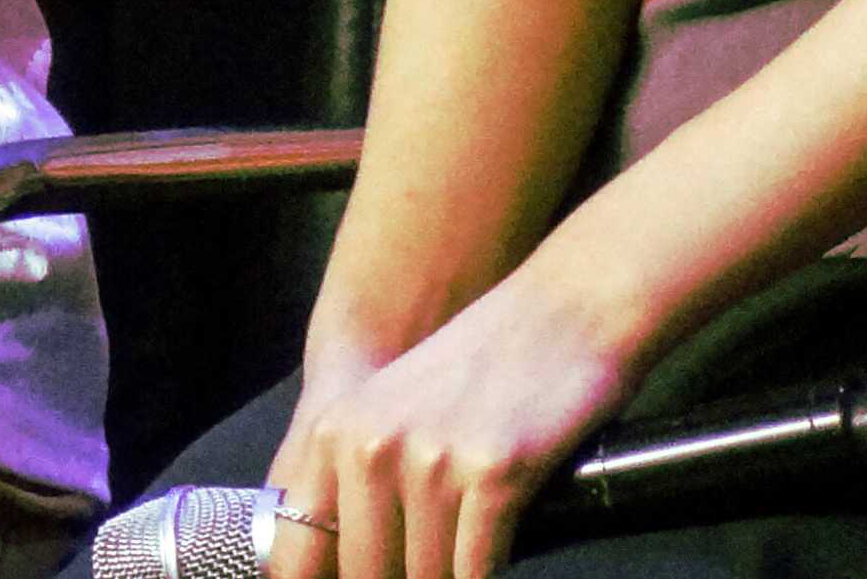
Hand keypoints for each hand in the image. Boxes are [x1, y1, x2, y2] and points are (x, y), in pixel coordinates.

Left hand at [260, 271, 638, 578]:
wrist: (566, 314)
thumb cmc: (486, 371)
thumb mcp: (394, 412)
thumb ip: (360, 481)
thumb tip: (352, 560)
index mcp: (333, 434)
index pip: (299, 550)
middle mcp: (368, 447)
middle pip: (367, 573)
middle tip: (429, 575)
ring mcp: (430, 462)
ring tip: (464, 566)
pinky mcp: (494, 473)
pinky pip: (478, 569)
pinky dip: (486, 578)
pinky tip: (495, 567)